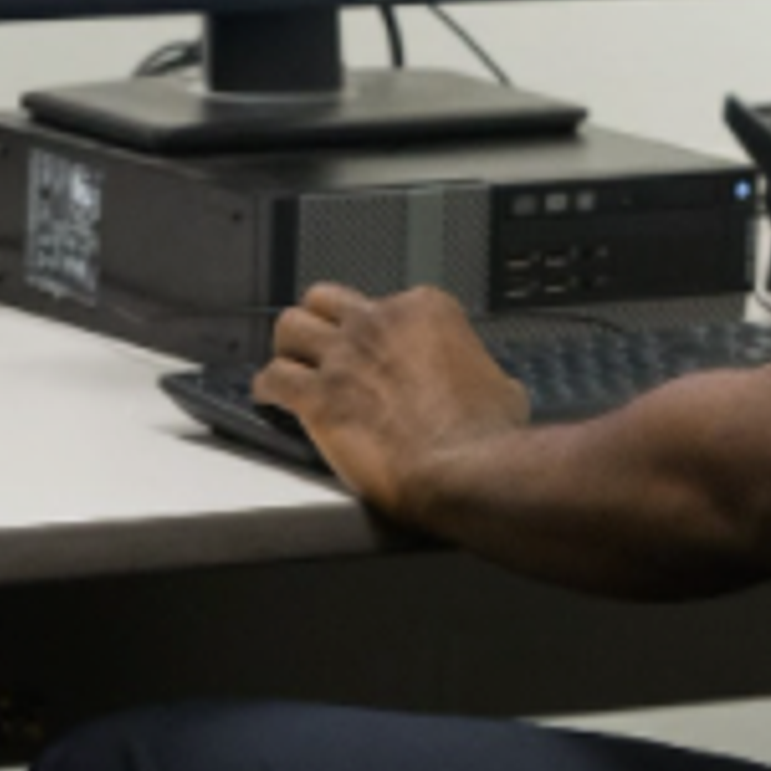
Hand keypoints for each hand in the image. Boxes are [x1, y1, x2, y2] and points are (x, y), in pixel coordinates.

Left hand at [251, 283, 530, 515]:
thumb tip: (487, 386)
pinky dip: (267, 389)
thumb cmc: (486, 436)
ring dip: (288, 348)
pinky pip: (273, 378)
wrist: (465, 470)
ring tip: (289, 365)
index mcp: (425, 310)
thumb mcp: (502, 387)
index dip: (378, 329)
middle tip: (320, 344)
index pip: (386, 300)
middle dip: (321, 322)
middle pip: (326, 301)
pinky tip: (269, 398)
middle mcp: (379, 323)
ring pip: (290, 327)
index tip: (377, 351)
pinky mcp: (319, 397)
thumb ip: (481, 373)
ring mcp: (344, 358)